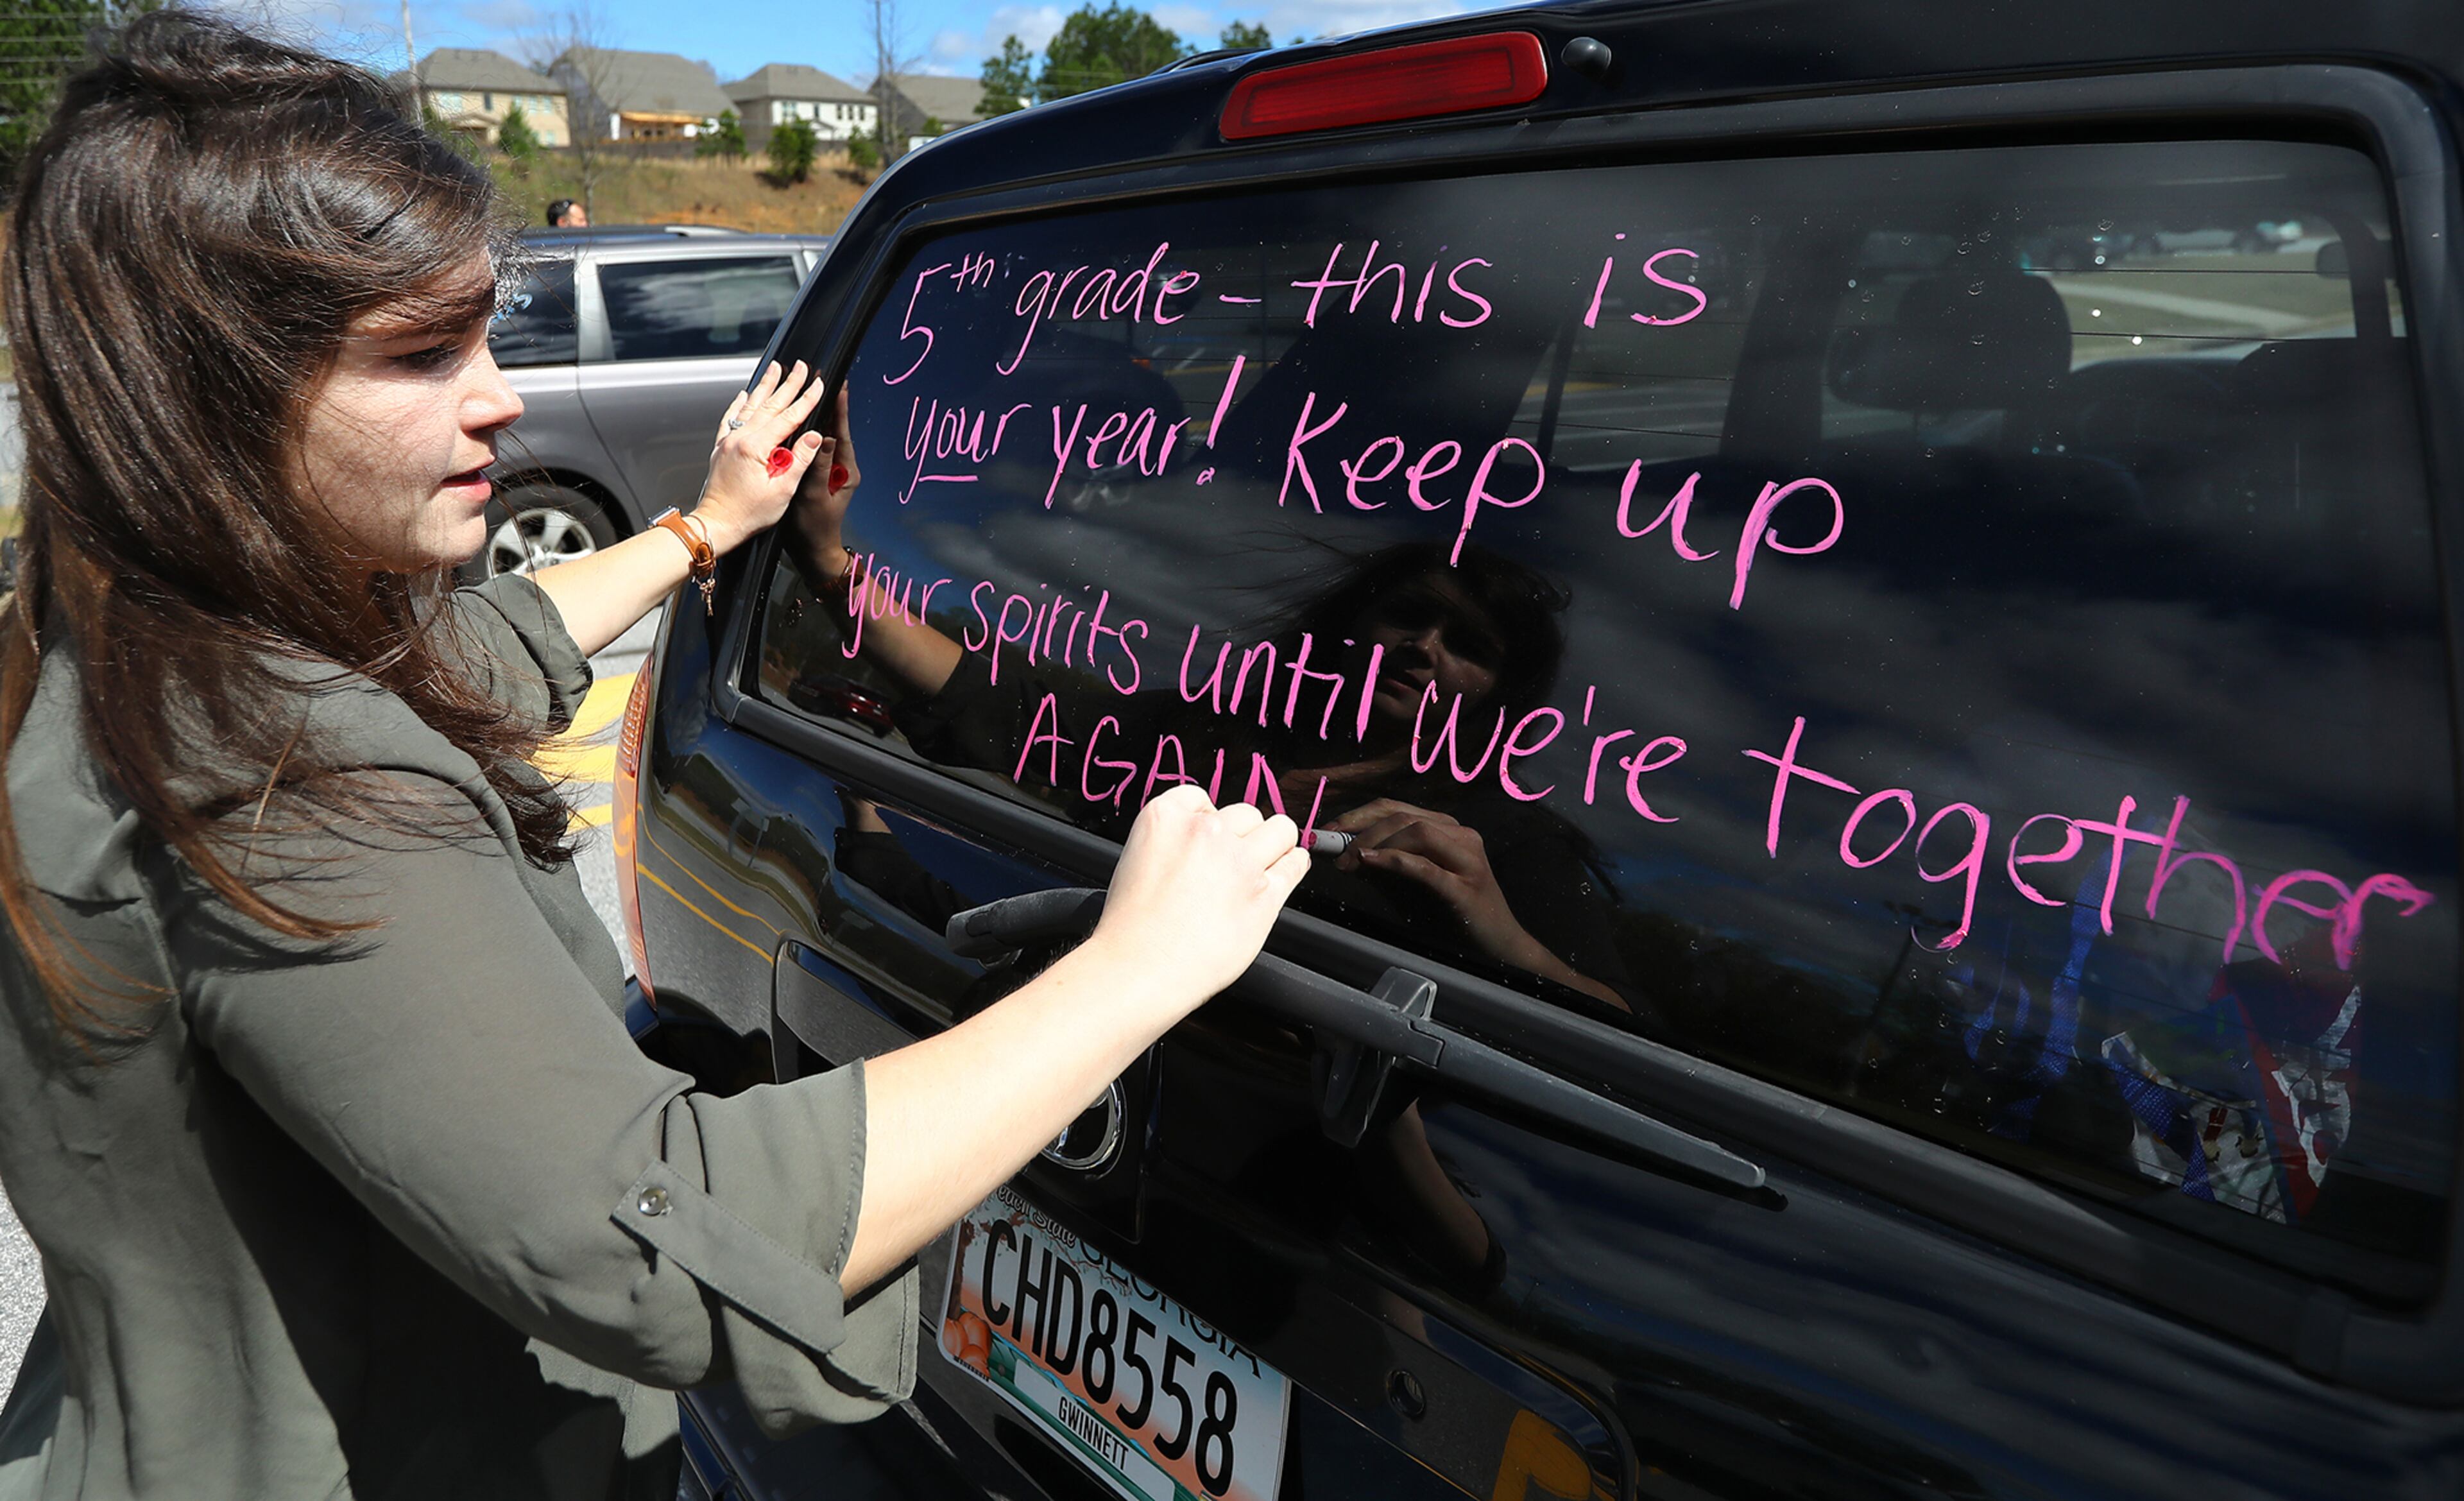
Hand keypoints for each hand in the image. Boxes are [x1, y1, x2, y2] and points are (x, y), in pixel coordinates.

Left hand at [694, 361, 829, 553]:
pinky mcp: (721, 448)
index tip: (819, 385)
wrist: (716, 525)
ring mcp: (728, 442)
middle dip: (788, 384)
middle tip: (802, 367)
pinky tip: (744, 394)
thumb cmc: (748, 515)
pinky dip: (739, 404)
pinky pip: (730, 418)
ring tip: (775, 368)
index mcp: (755, 448)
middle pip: (770, 405)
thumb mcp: (782, 491)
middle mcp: (739, 439)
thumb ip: (799, 460)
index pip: (789, 417)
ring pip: (750, 406)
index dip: (807, 400)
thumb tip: (814, 436)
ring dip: (765, 386)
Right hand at [789, 385, 861, 576]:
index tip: (839, 384)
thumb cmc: (813, 529)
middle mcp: (841, 468)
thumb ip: (820, 467)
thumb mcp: (815, 497)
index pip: (843, 432)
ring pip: (824, 438)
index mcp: (846, 471)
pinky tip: (797, 423)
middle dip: (828, 406)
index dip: (840, 408)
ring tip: (809, 393)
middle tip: (821, 380)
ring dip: (818, 417)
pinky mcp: (819, 476)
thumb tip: (827, 437)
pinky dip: (808, 435)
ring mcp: (830, 472)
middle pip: (835, 430)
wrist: (811, 552)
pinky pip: (815, 450)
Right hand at [1087, 786, 1308, 1019]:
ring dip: (1275, 844)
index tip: (1211, 839)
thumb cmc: (1132, 926)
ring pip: (1280, 830)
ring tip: (1267, 861)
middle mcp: (1206, 832)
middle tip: (1234, 861)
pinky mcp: (1265, 893)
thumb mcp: (1136, 859)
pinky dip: (1293, 864)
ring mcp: (1240, 861)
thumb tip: (1203, 842)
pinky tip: (1287, 868)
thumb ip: (1172, 841)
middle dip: (1243, 835)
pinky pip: (1296, 863)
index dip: (1210, 820)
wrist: (1140, 967)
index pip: (1203, 798)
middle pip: (1246, 813)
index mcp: (1166, 817)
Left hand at [1328, 798, 1543, 967]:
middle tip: (1335, 854)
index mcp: (1447, 830)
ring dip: (1375, 843)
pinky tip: (1370, 862)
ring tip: (1350, 863)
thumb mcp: (1410, 886)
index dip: (1358, 815)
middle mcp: (1460, 836)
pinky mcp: (1466, 886)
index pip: (1396, 808)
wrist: (1498, 946)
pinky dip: (1394, 860)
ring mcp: (1467, 858)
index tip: (1328, 831)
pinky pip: (1426, 866)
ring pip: (1416, 832)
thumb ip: (1383, 869)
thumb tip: (1345, 855)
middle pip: (1403, 815)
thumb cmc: (1453, 916)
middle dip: (1361, 830)